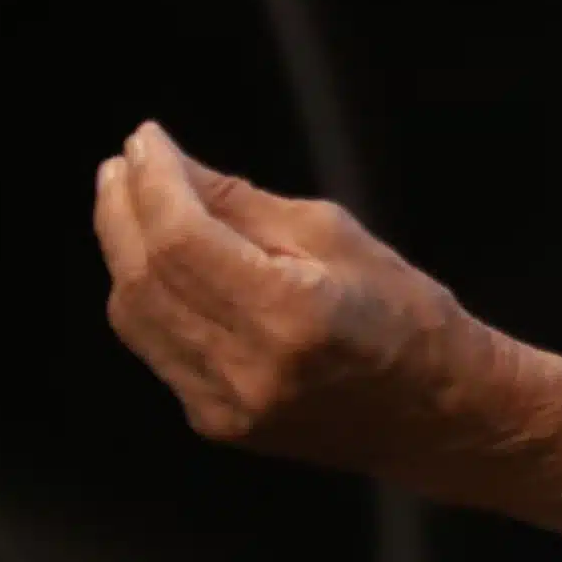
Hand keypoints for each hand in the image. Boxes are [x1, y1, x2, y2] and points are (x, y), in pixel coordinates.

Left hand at [92, 122, 471, 472]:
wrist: (438, 415)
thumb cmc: (407, 315)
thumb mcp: (336, 235)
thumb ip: (243, 204)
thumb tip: (173, 167)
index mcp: (290, 315)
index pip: (182, 239)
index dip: (153, 182)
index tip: (145, 139)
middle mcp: (248, 368)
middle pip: (146, 278)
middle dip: (124, 211)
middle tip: (125, 163)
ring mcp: (226, 405)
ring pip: (136, 316)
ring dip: (123, 252)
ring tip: (126, 201)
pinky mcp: (216, 422)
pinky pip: (156, 347)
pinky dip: (145, 296)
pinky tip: (152, 261)